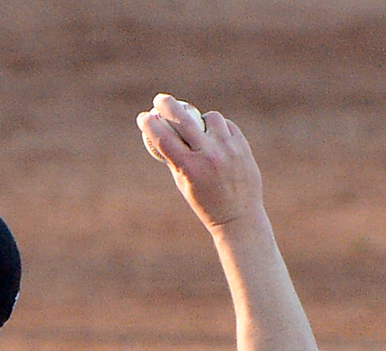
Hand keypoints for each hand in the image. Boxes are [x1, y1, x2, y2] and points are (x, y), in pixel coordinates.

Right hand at [137, 93, 263, 230]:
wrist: (238, 216)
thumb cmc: (205, 203)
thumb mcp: (184, 184)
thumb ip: (175, 159)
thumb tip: (162, 133)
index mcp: (189, 168)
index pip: (163, 139)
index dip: (150, 125)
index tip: (143, 117)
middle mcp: (208, 155)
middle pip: (184, 119)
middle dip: (168, 105)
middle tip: (159, 99)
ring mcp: (227, 148)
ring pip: (210, 118)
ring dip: (201, 120)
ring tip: (201, 132)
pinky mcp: (242, 145)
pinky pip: (226, 126)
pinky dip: (218, 129)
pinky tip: (216, 140)